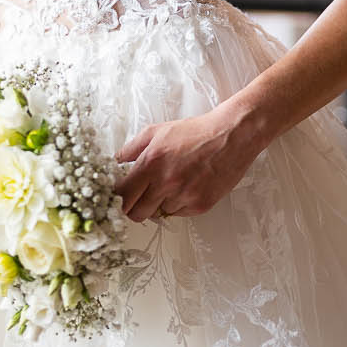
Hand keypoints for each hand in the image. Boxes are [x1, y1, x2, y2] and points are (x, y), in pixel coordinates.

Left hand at [113, 106, 265, 222]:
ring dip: (159, 204)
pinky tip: (186, 187)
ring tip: (171, 184)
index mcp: (150, 164)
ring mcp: (184, 196)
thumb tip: (116, 161)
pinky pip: (179, 214)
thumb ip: (131, 148)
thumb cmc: (195, 133)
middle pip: (136, 213)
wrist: (230, 136)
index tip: (119, 197)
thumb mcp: (155, 132)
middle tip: (140, 197)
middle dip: (134, 207)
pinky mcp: (200, 205)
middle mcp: (165, 183)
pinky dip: (178, 205)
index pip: (122, 195)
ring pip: (159, 214)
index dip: (117, 198)